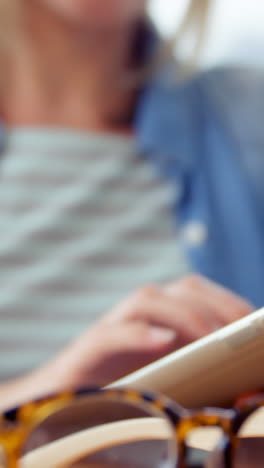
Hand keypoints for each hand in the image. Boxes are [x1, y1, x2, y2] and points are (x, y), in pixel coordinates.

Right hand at [0, 275, 252, 409]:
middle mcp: (136, 315)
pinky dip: (138, 334)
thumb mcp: (166, 380)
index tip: (254, 321)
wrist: (59, 403)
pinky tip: (164, 341)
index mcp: (156, 318)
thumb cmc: (119, 391)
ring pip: (145, 299)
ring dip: (184, 314)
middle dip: (215, 304)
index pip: (195, 291)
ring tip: (212, 339)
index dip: (226, 300)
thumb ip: (197, 373)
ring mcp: (111, 328)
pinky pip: (110, 333)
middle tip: (242, 331)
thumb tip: (243, 381)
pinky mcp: (87, 349)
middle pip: (178, 289)